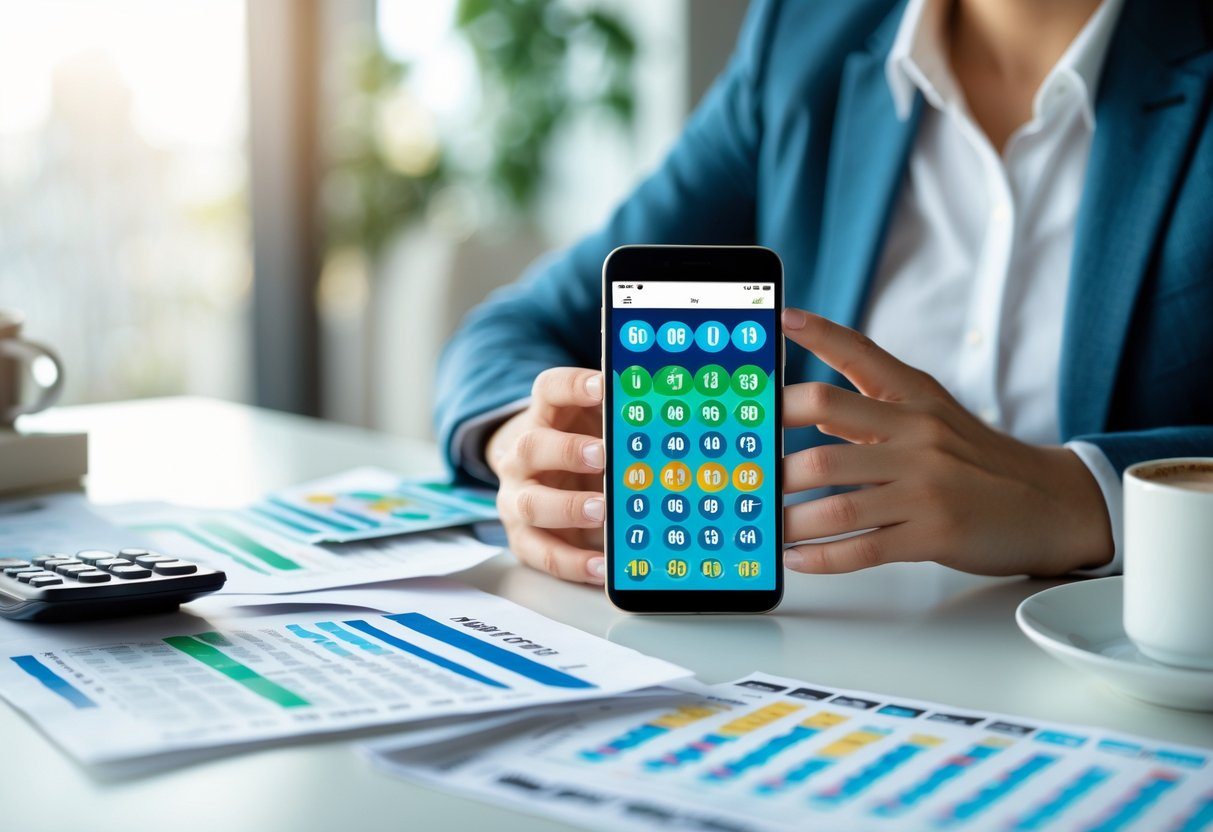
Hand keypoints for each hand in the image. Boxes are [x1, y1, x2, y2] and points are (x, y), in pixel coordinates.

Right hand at [487, 367, 605, 583]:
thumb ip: (621, 425)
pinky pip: (542, 553)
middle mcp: (522, 457)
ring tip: (601, 511)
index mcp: (543, 418)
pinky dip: (573, 562)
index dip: (573, 386)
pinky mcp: (523, 538)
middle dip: (566, 451)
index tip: (603, 386)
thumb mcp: (597, 430)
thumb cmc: (581, 454)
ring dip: (566, 508)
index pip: (549, 391)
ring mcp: (517, 498)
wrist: (541, 483)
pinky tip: (603, 565)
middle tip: (601, 455)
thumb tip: (672, 421)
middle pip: (531, 447)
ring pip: (530, 503)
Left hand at [780, 308, 1112, 576]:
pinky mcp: (934, 532)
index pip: (861, 354)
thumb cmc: (983, 461)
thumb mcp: (932, 420)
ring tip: (760, 523)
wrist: (1054, 504)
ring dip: (788, 515)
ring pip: (836, 495)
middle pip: (827, 423)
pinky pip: (863, 547)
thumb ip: (873, 411)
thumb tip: (813, 413)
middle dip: (776, 448)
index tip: (780, 319)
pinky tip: (796, 558)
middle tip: (744, 465)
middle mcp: (918, 434)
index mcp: (916, 401)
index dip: (818, 333)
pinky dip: (822, 556)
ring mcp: (926, 485)